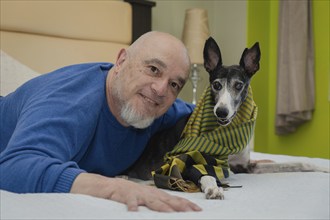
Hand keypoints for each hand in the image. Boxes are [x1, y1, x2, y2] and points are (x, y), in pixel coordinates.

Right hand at [70, 173, 201, 211]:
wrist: (101, 185)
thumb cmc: (120, 193)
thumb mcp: (138, 199)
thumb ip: (150, 204)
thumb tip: (165, 211)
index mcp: (150, 193)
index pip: (171, 199)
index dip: (184, 204)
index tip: (197, 210)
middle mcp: (145, 191)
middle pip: (166, 199)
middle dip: (180, 206)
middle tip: (193, 212)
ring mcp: (134, 191)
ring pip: (151, 199)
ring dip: (162, 207)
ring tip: (172, 214)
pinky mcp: (121, 193)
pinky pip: (128, 200)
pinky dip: (132, 206)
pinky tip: (135, 213)